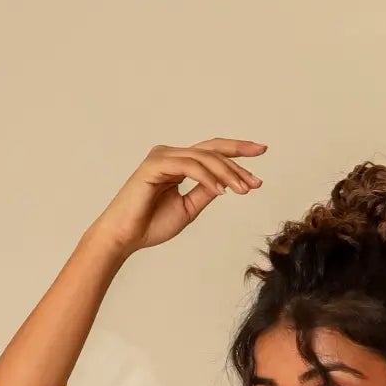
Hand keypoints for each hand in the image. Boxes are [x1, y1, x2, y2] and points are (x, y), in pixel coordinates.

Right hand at [90, 138, 265, 258]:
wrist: (125, 237)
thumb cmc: (151, 225)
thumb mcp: (188, 208)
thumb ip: (206, 192)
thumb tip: (227, 183)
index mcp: (179, 163)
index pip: (212, 152)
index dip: (237, 152)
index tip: (261, 153)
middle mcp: (171, 154)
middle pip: (212, 149)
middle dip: (239, 156)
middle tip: (258, 176)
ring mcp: (162, 156)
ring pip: (204, 157)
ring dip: (227, 173)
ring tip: (243, 190)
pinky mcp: (155, 164)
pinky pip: (189, 166)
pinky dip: (208, 178)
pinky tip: (222, 191)